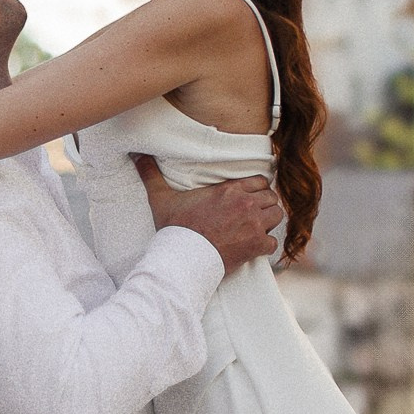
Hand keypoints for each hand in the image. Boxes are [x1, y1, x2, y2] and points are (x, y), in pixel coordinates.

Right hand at [141, 157, 282, 272]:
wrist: (182, 258)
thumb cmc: (174, 228)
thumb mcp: (161, 198)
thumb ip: (152, 174)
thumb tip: (137, 155)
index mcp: (229, 190)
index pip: (260, 181)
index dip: (256, 189)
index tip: (248, 198)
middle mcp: (246, 203)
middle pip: (272, 198)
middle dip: (265, 205)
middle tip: (252, 215)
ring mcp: (253, 225)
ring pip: (277, 216)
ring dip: (268, 223)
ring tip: (256, 229)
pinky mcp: (256, 246)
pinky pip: (272, 242)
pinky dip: (265, 246)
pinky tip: (254, 248)